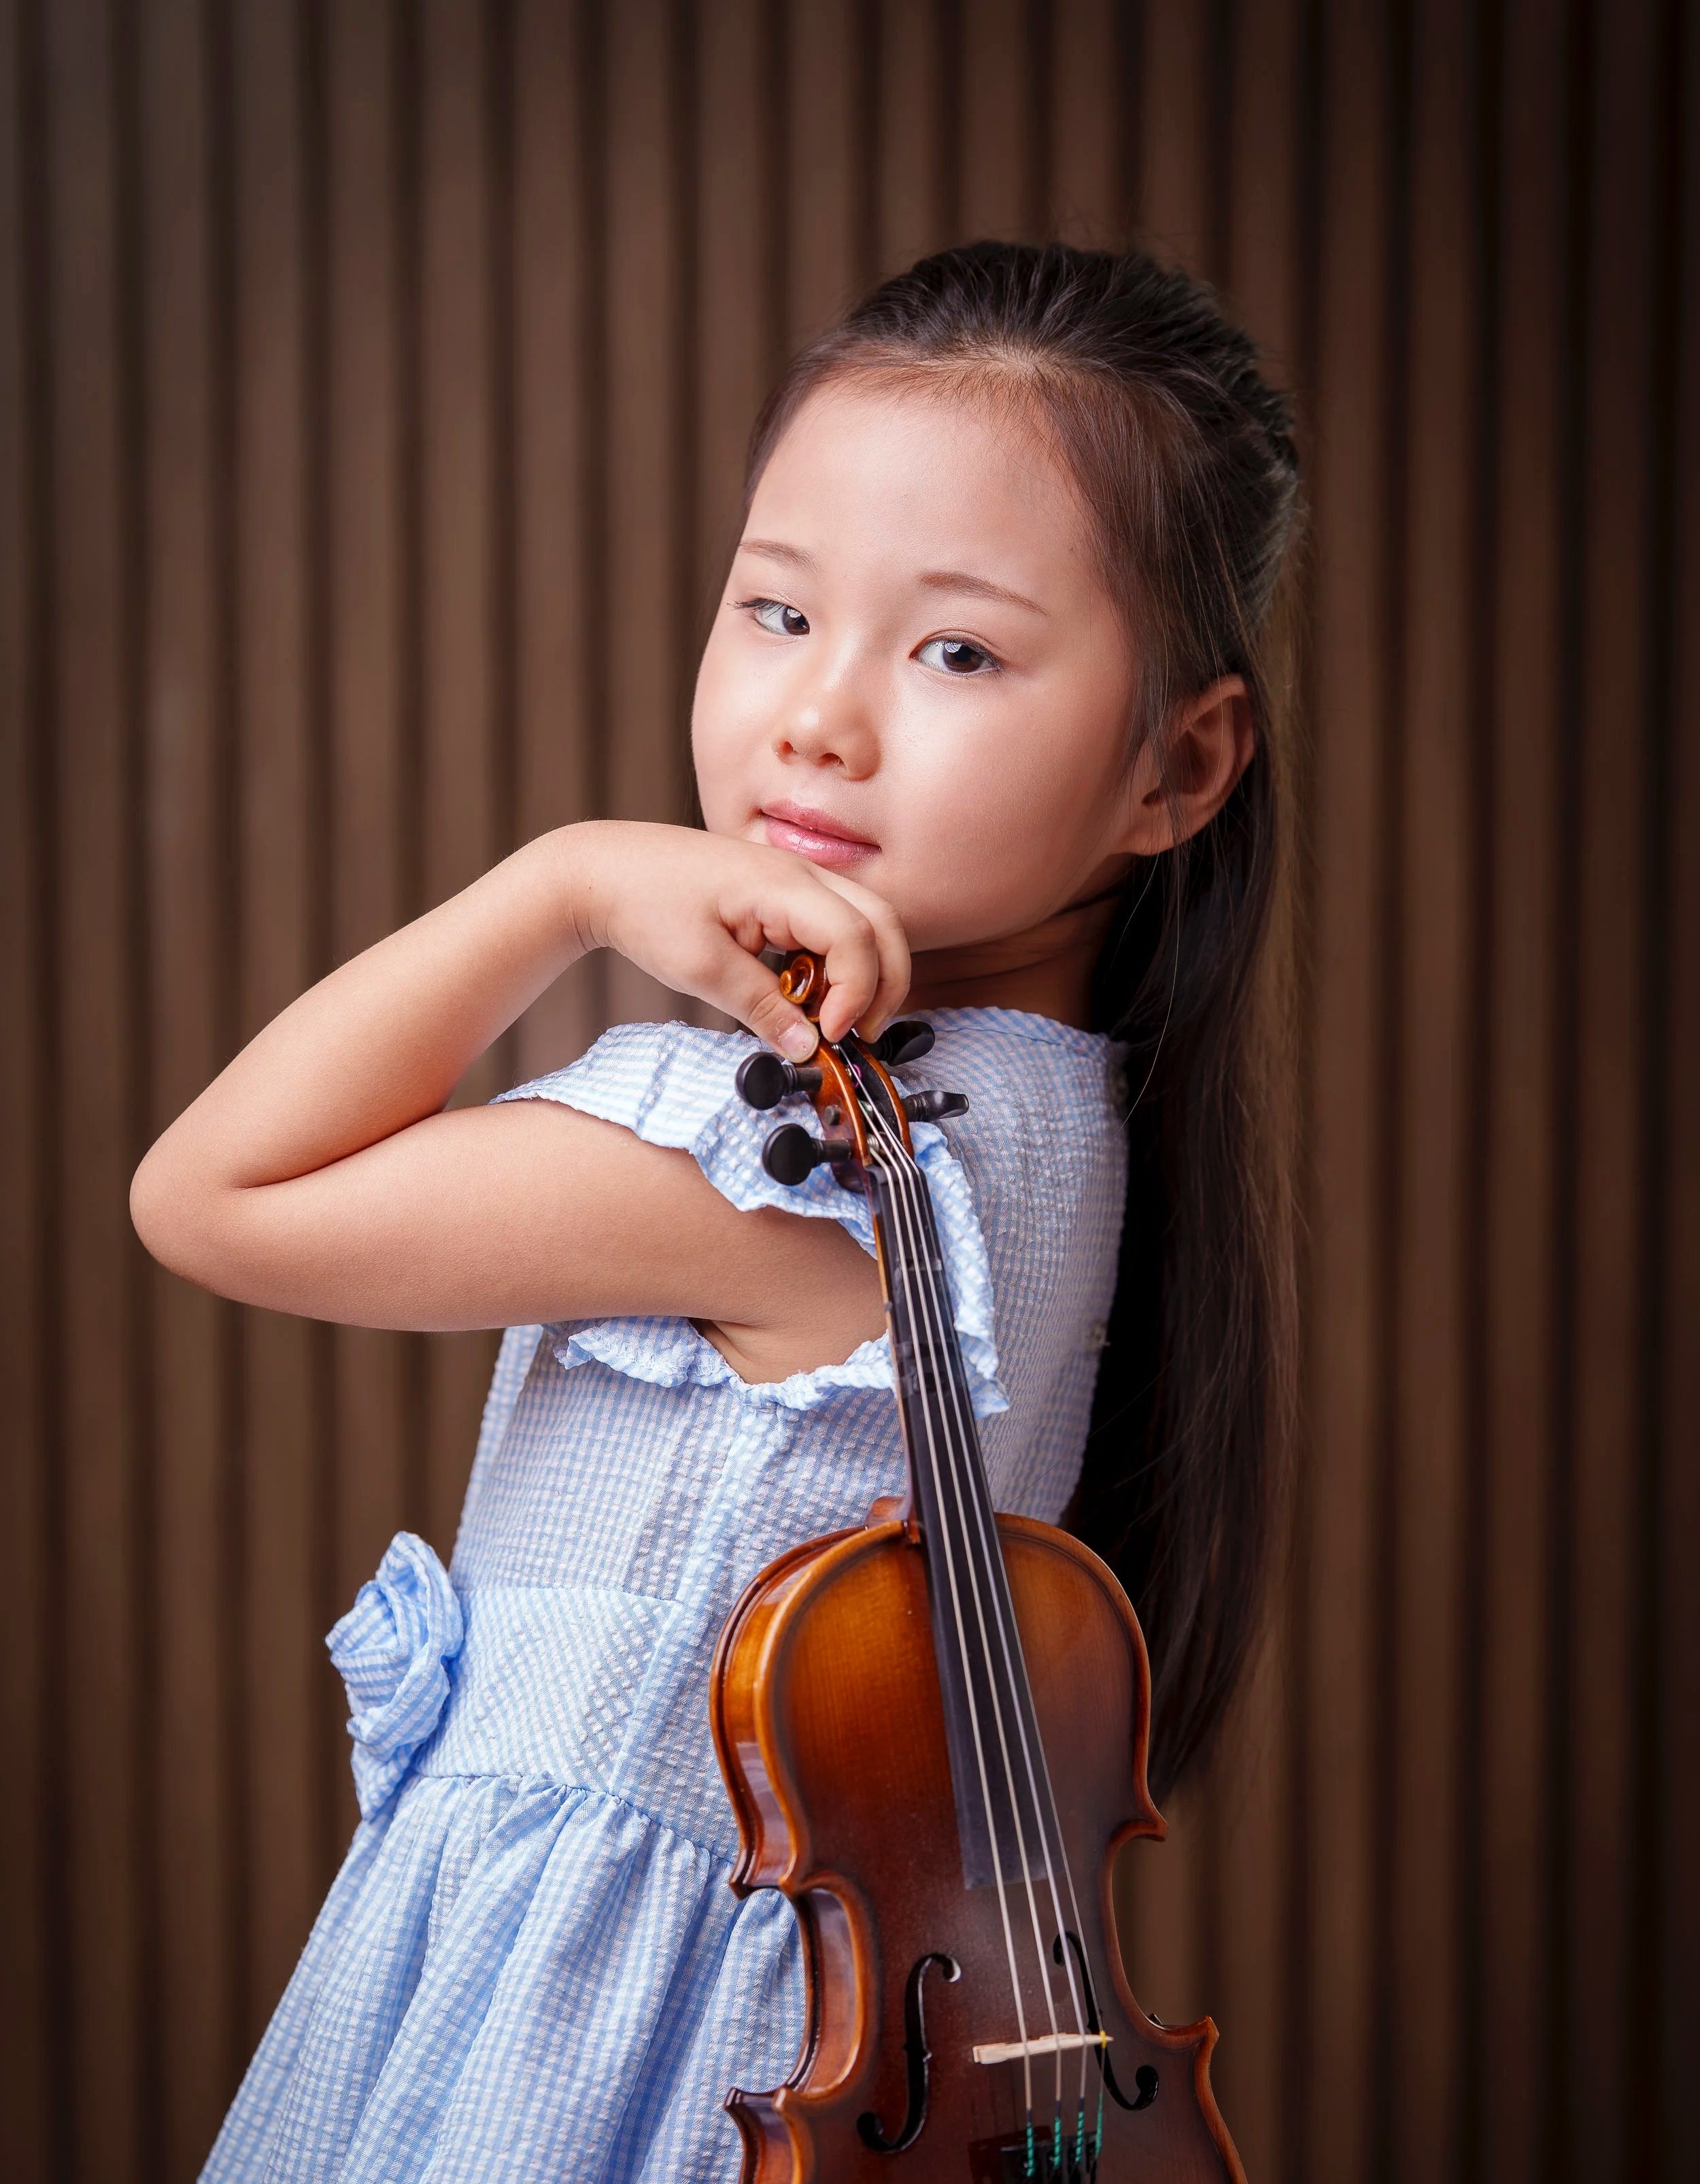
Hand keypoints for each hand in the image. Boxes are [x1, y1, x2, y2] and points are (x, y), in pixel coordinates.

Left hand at [568, 822, 910, 1055]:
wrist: (604, 871)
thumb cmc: (644, 905)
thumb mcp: (701, 969)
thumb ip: (760, 1008)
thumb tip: (806, 1048)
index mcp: (783, 884)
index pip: (855, 936)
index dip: (856, 992)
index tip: (830, 1034)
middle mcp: (801, 874)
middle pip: (883, 922)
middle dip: (884, 982)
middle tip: (859, 1033)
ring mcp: (795, 879)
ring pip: (866, 921)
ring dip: (864, 972)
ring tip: (833, 1020)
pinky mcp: (782, 894)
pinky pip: (833, 924)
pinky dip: (836, 963)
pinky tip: (807, 995)